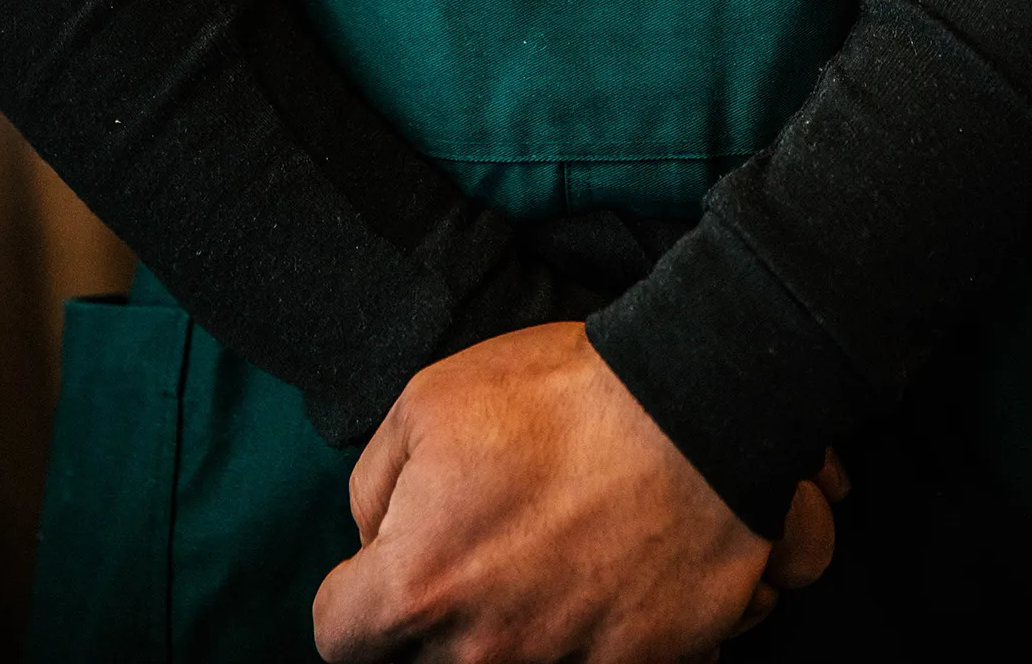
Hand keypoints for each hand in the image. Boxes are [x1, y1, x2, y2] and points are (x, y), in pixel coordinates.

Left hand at [312, 322, 838, 662]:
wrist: (694, 408)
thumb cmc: (558, 394)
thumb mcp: (428, 400)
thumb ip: (373, 484)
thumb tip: (374, 536)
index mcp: (417, 585)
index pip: (338, 636)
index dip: (359, 592)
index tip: (394, 557)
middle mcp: (479, 650)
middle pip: (420, 659)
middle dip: (436, 607)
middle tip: (482, 540)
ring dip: (509, 620)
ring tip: (547, 548)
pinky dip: (583, 632)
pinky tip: (602, 570)